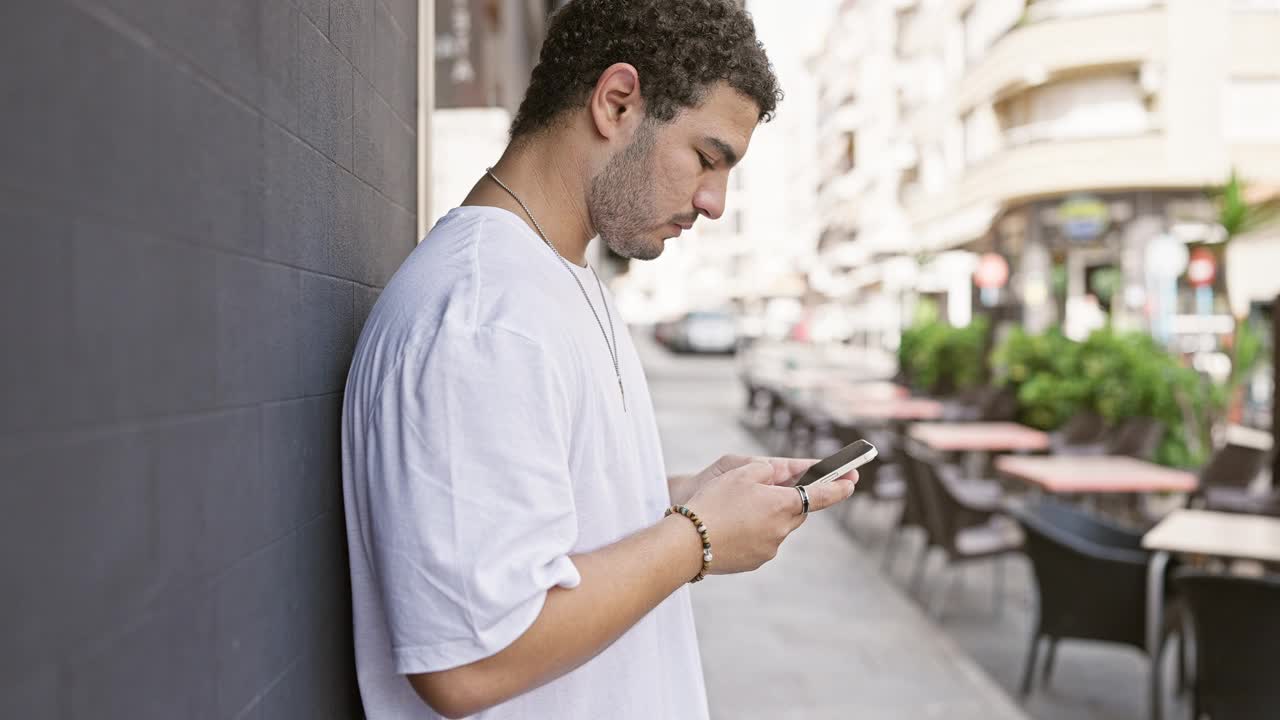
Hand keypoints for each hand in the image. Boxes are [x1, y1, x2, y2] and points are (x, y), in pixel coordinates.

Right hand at [682, 461, 856, 574]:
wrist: (687, 543)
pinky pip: (762, 541)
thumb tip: (779, 478)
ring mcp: (770, 548)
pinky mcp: (756, 561)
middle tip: (769, 491)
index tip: (852, 481)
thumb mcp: (740, 473)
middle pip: (797, 511)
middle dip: (789, 500)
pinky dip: (753, 532)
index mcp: (783, 504)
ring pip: (778, 527)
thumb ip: (767, 471)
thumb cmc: (713, 502)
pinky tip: (730, 527)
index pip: (821, 494)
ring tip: (735, 510)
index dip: (839, 487)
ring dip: (766, 516)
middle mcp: (782, 529)